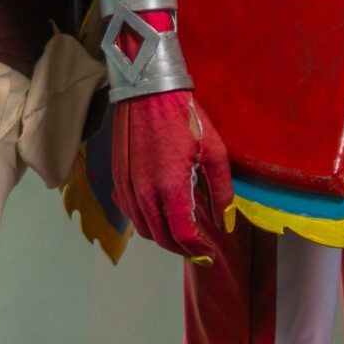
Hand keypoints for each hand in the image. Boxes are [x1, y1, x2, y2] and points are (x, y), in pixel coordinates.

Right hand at [111, 90, 233, 258]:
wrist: (148, 90)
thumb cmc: (184, 115)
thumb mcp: (214, 150)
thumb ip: (221, 190)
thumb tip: (225, 219)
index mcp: (171, 187)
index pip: (183, 235)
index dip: (198, 250)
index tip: (209, 254)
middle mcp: (145, 193)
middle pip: (162, 238)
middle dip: (182, 248)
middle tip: (199, 248)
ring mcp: (127, 187)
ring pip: (144, 229)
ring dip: (163, 237)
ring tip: (182, 232)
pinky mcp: (118, 178)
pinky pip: (131, 213)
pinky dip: (146, 222)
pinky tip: (160, 214)